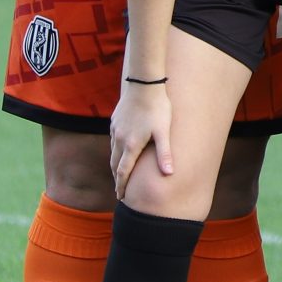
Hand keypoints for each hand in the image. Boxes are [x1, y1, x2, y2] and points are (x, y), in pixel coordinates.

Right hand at [110, 80, 173, 195]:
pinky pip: (113, 140)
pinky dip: (115, 150)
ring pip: (113, 152)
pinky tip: (121, 150)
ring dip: (116, 165)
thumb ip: (164, 153)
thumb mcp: (164, 131)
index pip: (124, 172)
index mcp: (131, 145)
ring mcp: (116, 129)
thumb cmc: (157, 108)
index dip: (121, 186)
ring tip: (120, 174)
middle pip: (115, 164)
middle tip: (119, 190)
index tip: (120, 197)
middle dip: (117, 178)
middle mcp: (120, 139)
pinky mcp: (115, 121)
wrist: (144, 84)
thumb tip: (169, 174)